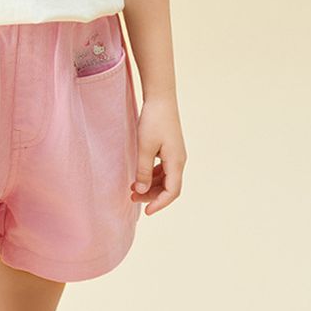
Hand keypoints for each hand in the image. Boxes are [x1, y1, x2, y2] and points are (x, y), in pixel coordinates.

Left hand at [130, 94, 186, 214]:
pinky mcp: (170, 148)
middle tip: (132, 197)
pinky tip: (139, 175)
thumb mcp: (145, 147)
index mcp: (176, 162)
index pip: (172, 192)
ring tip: (132, 189)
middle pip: (168, 187)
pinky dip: (152, 175)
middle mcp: (179, 160)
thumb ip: (143, 170)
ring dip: (150, 185)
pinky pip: (163, 169)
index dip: (159, 203)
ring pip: (165, 178)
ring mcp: (175, 154)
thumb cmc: (153, 120)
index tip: (146, 212)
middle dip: (151, 195)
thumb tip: (141, 191)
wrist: (161, 98)